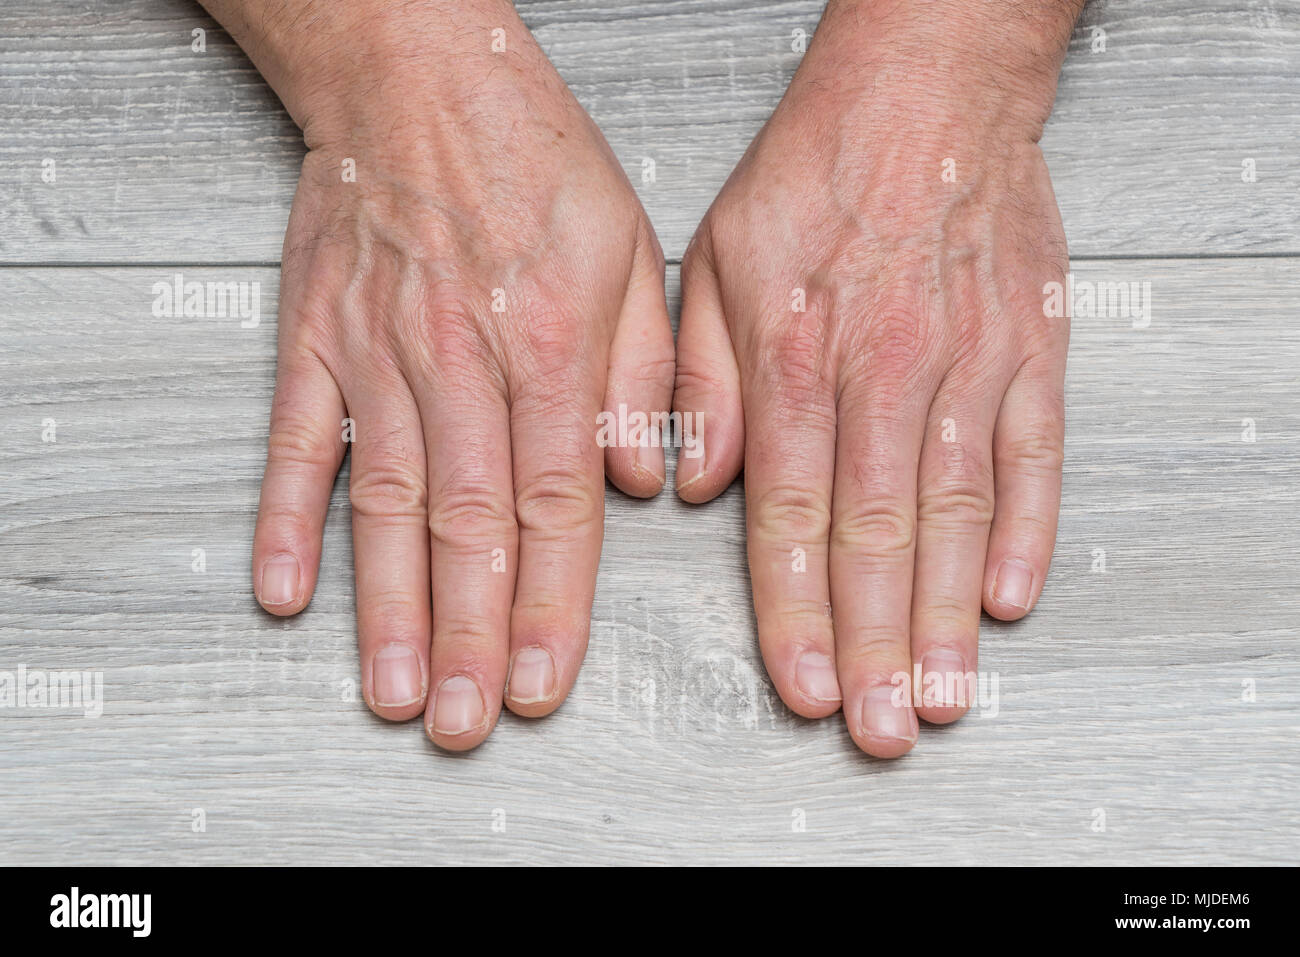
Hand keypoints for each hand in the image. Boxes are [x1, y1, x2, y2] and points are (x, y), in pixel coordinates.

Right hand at [232, 1, 672, 748]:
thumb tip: (646, 483)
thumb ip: (645, 377)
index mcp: (552, 346)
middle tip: (467, 720)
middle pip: (468, 526)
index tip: (547, 680)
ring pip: (384, 505)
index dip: (553, 605)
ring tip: (393, 688)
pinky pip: (296, 443)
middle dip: (470, 636)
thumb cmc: (529, 158)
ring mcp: (378, 355)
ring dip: (387, 607)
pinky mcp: (316, 342)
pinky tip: (283, 590)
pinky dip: (284, 519)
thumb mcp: (632, 251)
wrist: (416, 74)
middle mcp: (462, 361)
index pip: (557, 506)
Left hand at [672, 0, 1079, 756]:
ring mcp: (967, 363)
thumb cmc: (817, 172)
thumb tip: (693, 485)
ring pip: (957, 513)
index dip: (796, 612)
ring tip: (943, 693)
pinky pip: (1035, 455)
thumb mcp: (713, 263)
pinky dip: (1029, 531)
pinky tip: (1013, 596)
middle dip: (875, 644)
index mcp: (796, 358)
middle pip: (876, 536)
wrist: (928, 87)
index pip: (789, 515)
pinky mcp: (1031, 349)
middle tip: (877, 725)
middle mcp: (883, 372)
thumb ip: (698, 383)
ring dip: (949, 614)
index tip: (804, 685)